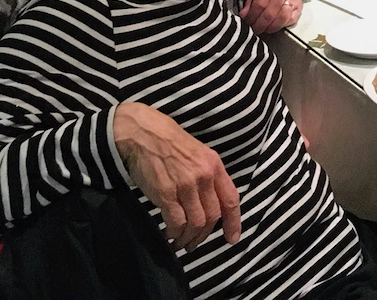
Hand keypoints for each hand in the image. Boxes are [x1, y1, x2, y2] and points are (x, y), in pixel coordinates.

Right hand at [113, 102, 241, 251]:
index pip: (231, 199)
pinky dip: (174, 233)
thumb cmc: (169, 143)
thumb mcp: (198, 154)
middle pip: (212, 216)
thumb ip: (207, 176)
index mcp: (214, 166)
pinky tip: (169, 234)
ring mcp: (186, 185)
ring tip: (180, 242)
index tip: (232, 239)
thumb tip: (210, 203)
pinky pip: (176, 222)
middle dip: (203, 235)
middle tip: (194, 243)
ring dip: (188, 238)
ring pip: (196, 223)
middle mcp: (204, 176)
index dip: (233, 222)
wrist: (142, 133)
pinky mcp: (166, 193)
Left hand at [240, 0, 302, 33]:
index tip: (247, 22)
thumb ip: (249, 1)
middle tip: (254, 29)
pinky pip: (290, 21)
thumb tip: (244, 16)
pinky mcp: (299, 7)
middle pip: (270, 14)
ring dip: (270, 28)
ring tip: (263, 29)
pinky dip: (280, 26)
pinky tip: (274, 25)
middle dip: (260, 25)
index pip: (259, 5)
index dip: (251, 17)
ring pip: (281, 19)